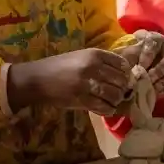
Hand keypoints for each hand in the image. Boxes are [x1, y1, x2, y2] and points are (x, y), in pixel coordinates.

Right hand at [8, 49, 131, 115]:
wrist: (36, 79)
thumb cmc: (59, 66)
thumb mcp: (81, 57)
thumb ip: (101, 62)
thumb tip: (123, 72)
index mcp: (94, 54)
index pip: (122, 64)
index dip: (126, 73)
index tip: (124, 78)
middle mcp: (93, 67)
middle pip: (120, 80)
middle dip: (123, 88)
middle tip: (120, 92)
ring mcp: (87, 84)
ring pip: (115, 94)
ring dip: (117, 100)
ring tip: (113, 101)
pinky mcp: (81, 99)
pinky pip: (103, 106)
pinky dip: (109, 109)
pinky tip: (107, 109)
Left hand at [119, 30, 163, 95]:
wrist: (142, 64)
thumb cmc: (134, 57)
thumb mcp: (129, 54)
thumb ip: (128, 59)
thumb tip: (128, 71)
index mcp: (156, 39)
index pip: (154, 45)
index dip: (147, 57)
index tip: (139, 68)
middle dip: (160, 69)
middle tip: (150, 79)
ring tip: (156, 88)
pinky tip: (160, 92)